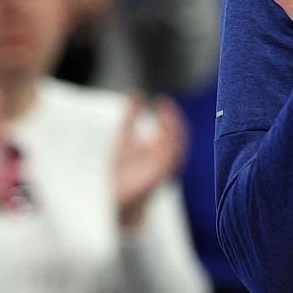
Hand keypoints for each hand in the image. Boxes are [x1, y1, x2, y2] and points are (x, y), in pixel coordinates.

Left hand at [114, 95, 186, 228]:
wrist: (114, 199)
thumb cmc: (121, 171)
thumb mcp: (125, 138)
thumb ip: (131, 117)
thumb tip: (136, 93)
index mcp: (159, 149)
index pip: (171, 129)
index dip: (170, 114)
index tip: (162, 100)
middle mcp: (164, 159)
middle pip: (178, 138)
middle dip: (174, 121)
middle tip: (166, 106)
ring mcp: (162, 170)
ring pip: (176, 149)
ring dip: (173, 133)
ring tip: (166, 118)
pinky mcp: (157, 179)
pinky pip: (168, 163)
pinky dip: (167, 151)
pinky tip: (161, 138)